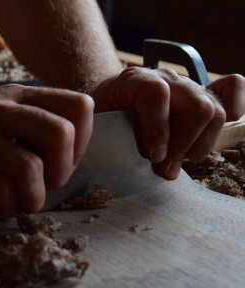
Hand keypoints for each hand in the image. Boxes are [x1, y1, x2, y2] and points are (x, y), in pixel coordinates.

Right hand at [0, 84, 93, 215]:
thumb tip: (75, 149)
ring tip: (21, 199)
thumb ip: (40, 125)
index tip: (64, 160)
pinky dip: (6, 207)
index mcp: (20, 96)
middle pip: (60, 134)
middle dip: (62, 170)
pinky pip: (0, 192)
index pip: (79, 106)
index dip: (82, 141)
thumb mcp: (5, 117)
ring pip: (30, 169)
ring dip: (34, 197)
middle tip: (47, 182)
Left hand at [90, 68, 244, 179]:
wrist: (109, 102)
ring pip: (215, 112)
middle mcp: (165, 78)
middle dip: (182, 146)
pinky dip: (233, 108)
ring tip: (175, 161)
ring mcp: (186, 86)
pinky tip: (206, 133)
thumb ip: (109, 135)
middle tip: (164, 169)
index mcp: (134, 80)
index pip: (156, 95)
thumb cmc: (102, 117)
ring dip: (197, 146)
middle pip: (197, 107)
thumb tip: (140, 158)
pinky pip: (232, 89)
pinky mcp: (200, 94)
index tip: (155, 158)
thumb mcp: (96, 125)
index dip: (158, 130)